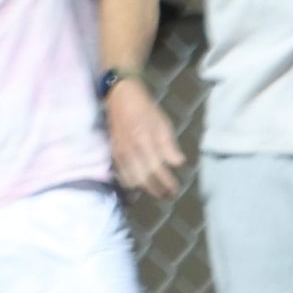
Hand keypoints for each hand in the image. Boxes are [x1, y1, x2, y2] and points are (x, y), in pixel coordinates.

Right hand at [106, 81, 185, 198]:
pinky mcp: (113, 152)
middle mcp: (130, 149)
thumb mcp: (162, 123)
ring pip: (130, 179)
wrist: (120, 97)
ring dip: (143, 188)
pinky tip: (138, 182)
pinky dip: (130, 181)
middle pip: (143, 178)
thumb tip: (178, 162)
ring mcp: (119, 152)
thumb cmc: (145, 108)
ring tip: (154, 190)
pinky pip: (121, 173)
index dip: (166, 182)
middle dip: (156, 190)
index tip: (175, 189)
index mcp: (144, 140)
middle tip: (167, 195)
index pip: (157, 168)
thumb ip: (169, 145)